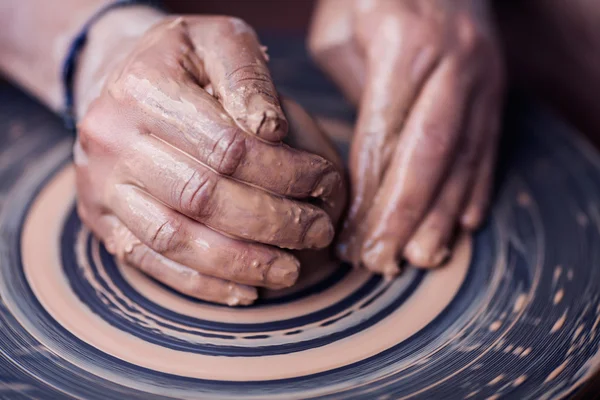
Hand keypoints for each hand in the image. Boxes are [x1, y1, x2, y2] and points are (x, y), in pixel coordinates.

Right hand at [74, 14, 343, 305]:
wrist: (118, 77)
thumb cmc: (183, 61)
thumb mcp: (218, 41)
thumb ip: (246, 75)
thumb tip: (271, 131)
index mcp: (144, 87)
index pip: (227, 146)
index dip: (285, 172)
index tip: (324, 182)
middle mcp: (112, 137)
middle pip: (203, 196)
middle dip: (273, 222)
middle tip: (317, 231)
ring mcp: (101, 184)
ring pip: (175, 238)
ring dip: (241, 262)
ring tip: (289, 270)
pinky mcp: (102, 219)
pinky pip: (151, 262)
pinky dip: (201, 283)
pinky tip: (245, 289)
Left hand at [309, 0, 504, 273]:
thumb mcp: (342, 29)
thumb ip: (348, 92)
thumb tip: (353, 158)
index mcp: (405, 44)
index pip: (385, 135)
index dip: (368, 192)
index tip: (352, 235)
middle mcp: (452, 63)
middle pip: (430, 155)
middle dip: (405, 215)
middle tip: (382, 262)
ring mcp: (482, 77)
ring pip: (463, 157)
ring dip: (443, 214)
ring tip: (422, 257)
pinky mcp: (495, 88)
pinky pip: (487, 145)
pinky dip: (475, 188)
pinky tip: (464, 225)